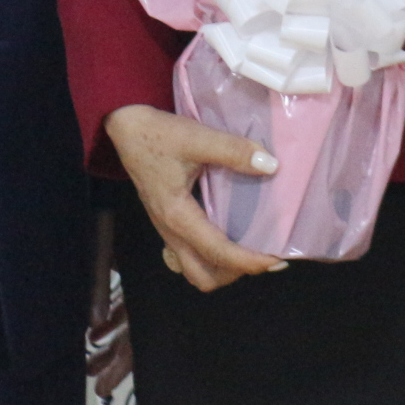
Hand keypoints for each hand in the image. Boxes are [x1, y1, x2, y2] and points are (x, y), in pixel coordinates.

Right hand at [104, 105, 286, 291]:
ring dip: (222, 269)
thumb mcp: (198, 137)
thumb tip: (271, 166)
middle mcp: (170, 231)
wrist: (127, 129)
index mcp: (178, 216)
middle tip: (265, 256)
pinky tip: (229, 237)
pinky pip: (189, 255)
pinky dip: (211, 257)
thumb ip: (234, 151)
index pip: (217, 253)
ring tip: (250, 250)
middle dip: (235, 273)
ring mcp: (167, 230)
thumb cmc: (160, 135)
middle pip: (203, 276)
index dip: (249, 261)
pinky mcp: (168, 223)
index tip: (276, 260)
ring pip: (194, 270)